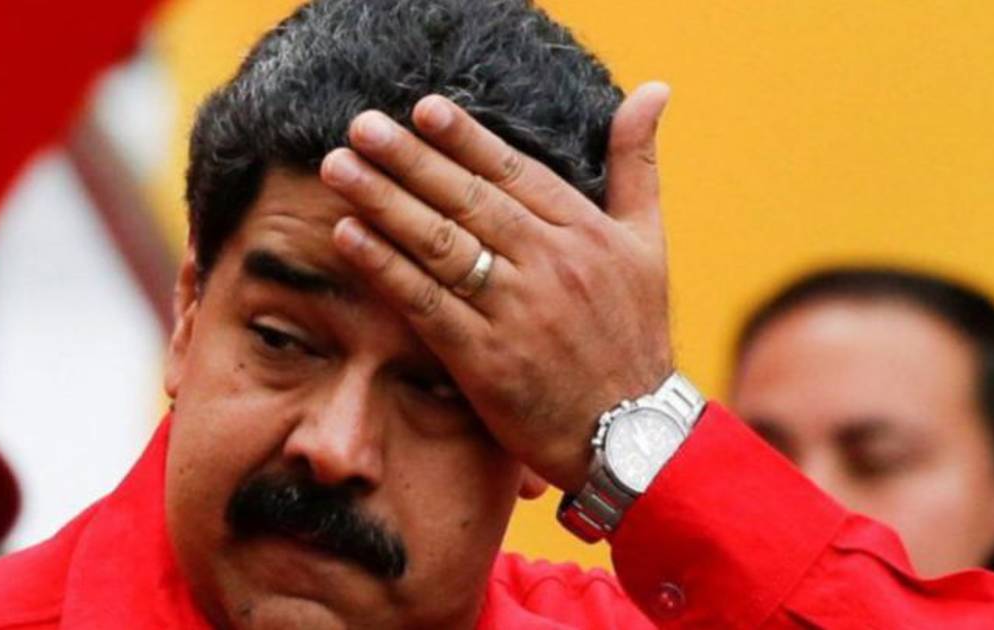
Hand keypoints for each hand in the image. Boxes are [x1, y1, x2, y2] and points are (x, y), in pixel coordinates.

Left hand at [321, 83, 673, 492]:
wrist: (633, 435)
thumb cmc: (636, 335)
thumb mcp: (650, 243)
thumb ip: (638, 165)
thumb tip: (653, 88)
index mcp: (585, 233)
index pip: (515, 172)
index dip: (465, 138)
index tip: (421, 108)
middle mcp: (551, 265)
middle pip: (468, 200)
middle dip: (409, 159)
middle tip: (361, 127)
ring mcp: (516, 312)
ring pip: (440, 245)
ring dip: (384, 203)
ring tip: (340, 169)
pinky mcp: (486, 360)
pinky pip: (425, 303)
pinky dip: (385, 267)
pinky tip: (349, 236)